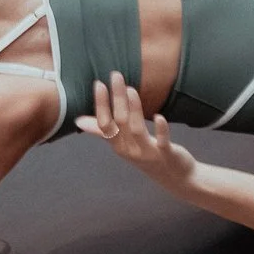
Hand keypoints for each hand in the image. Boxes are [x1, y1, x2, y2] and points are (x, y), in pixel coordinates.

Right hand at [79, 73, 202, 194]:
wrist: (174, 177)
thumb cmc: (145, 156)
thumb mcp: (122, 144)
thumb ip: (103, 131)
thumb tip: (79, 121)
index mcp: (118, 145)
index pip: (105, 125)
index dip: (101, 105)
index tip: (99, 84)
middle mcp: (129, 150)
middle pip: (120, 122)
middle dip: (117, 99)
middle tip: (116, 75)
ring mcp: (147, 153)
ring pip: (137, 129)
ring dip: (134, 109)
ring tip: (131, 89)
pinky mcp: (166, 154)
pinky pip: (162, 141)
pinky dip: (161, 130)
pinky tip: (159, 116)